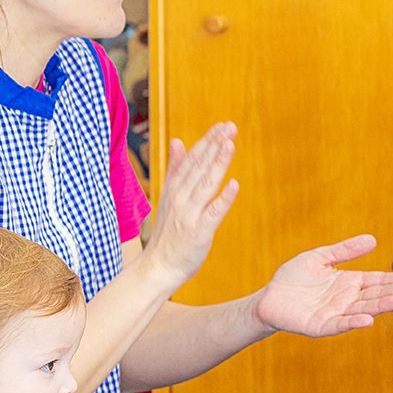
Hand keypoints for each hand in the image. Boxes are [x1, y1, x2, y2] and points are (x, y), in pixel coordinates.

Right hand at [142, 123, 238, 285]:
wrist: (158, 267)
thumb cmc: (168, 233)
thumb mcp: (168, 197)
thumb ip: (175, 169)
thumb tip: (178, 141)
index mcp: (174, 189)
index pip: (192, 160)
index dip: (207, 141)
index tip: (222, 126)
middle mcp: (180, 198)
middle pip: (199, 167)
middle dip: (214, 145)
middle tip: (230, 126)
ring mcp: (188, 214)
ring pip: (205, 184)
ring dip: (217, 163)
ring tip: (230, 144)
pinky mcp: (198, 232)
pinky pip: (213, 213)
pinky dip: (223, 199)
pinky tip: (234, 184)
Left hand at [254, 234, 392, 338]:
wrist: (269, 298)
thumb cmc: (294, 278)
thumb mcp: (320, 257)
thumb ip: (344, 250)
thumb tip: (372, 239)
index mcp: (350, 283)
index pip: (378, 281)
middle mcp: (347, 300)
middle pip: (376, 295)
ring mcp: (335, 314)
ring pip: (363, 309)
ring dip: (380, 306)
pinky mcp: (320, 326)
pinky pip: (338, 324)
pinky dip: (352, 322)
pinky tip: (367, 319)